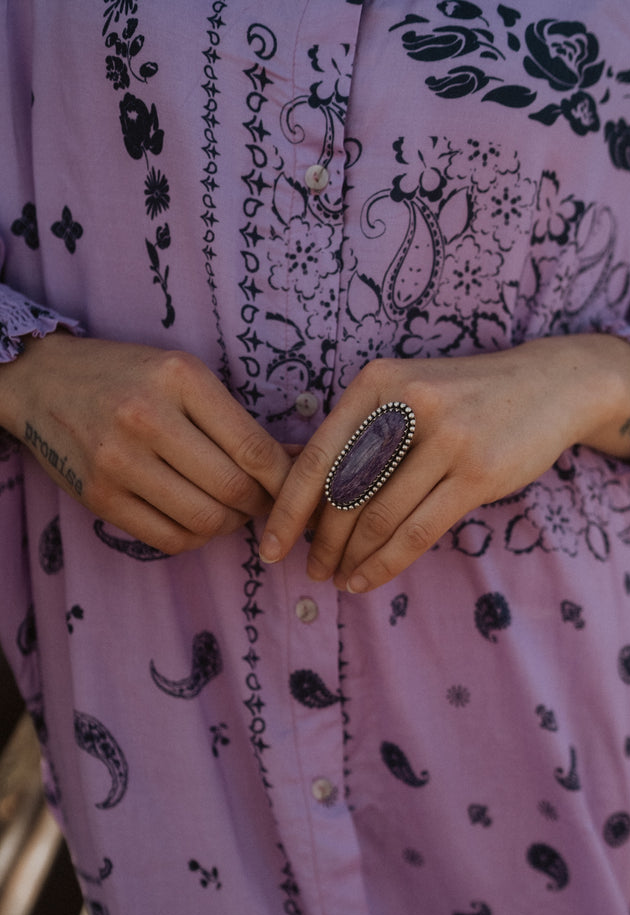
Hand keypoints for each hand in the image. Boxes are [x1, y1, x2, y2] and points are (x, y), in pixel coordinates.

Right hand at [0, 332, 292, 552]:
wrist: (43, 381)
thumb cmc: (128, 377)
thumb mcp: (183, 375)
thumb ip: (237, 419)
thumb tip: (301, 458)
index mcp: (180, 378)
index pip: (253, 448)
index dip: (285, 480)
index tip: (297, 489)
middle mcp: (147, 418)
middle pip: (233, 489)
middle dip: (261, 505)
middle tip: (264, 502)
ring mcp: (118, 461)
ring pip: (204, 520)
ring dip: (230, 525)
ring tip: (231, 510)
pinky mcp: (99, 497)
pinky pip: (168, 539)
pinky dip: (196, 538)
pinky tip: (198, 520)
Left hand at [259, 333, 629, 591]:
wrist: (550, 384)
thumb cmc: (466, 400)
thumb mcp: (408, 393)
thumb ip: (362, 433)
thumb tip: (304, 500)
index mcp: (376, 381)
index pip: (317, 456)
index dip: (287, 509)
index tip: (270, 547)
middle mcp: (406, 403)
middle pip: (344, 492)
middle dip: (321, 542)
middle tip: (311, 571)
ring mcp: (445, 437)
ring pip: (378, 517)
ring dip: (352, 558)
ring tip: (339, 580)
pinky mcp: (477, 471)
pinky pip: (418, 531)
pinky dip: (386, 563)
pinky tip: (369, 579)